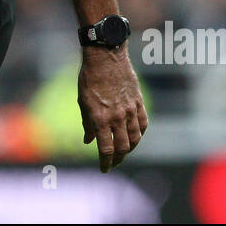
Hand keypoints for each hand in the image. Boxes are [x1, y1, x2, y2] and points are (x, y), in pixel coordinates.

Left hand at [78, 44, 147, 170]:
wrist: (105, 57)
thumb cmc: (89, 78)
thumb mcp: (82, 102)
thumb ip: (86, 123)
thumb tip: (88, 141)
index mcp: (100, 118)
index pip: (105, 149)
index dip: (105, 162)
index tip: (104, 169)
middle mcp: (117, 117)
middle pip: (122, 147)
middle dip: (118, 159)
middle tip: (114, 163)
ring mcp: (130, 110)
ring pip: (135, 138)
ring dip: (130, 149)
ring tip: (124, 152)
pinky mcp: (138, 102)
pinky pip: (143, 124)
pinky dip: (140, 133)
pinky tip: (135, 136)